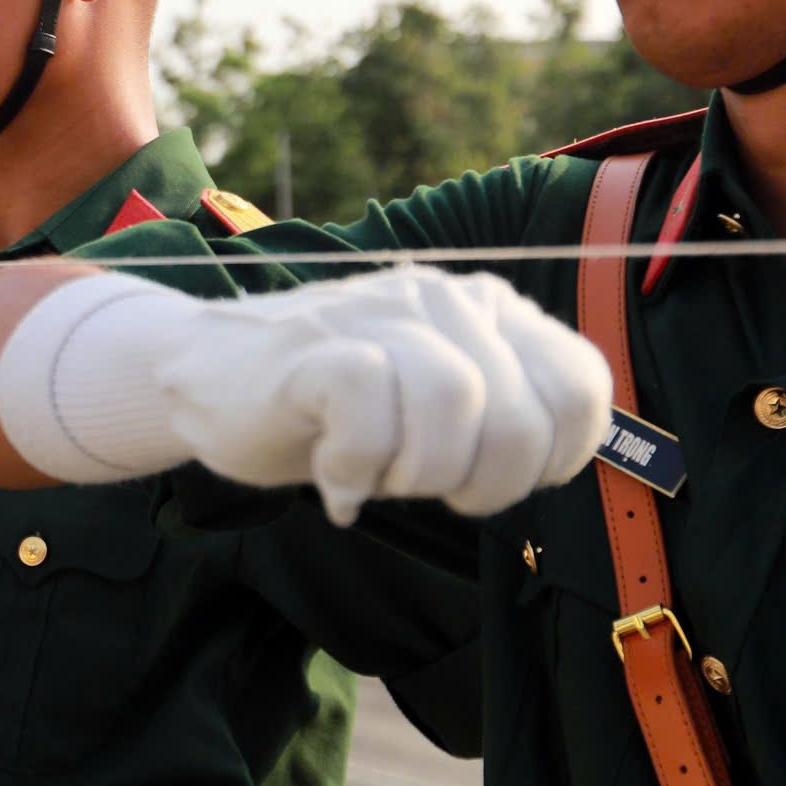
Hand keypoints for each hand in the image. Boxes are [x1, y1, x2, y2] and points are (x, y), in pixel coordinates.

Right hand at [156, 267, 611, 523]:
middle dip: (480, 485)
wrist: (204, 377)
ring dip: (416, 474)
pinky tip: (333, 475)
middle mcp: (444, 298)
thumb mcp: (436, 404)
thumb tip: (564, 455)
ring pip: (456, 406)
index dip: (554, 460)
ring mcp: (379, 315)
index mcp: (488, 310)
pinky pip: (370, 410)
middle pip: (523, 419)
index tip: (491, 477)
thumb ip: (505, 414)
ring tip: (376, 475)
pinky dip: (355, 468)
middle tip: (422, 488)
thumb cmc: (332, 407)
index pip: (581, 387)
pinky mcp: (318, 348)